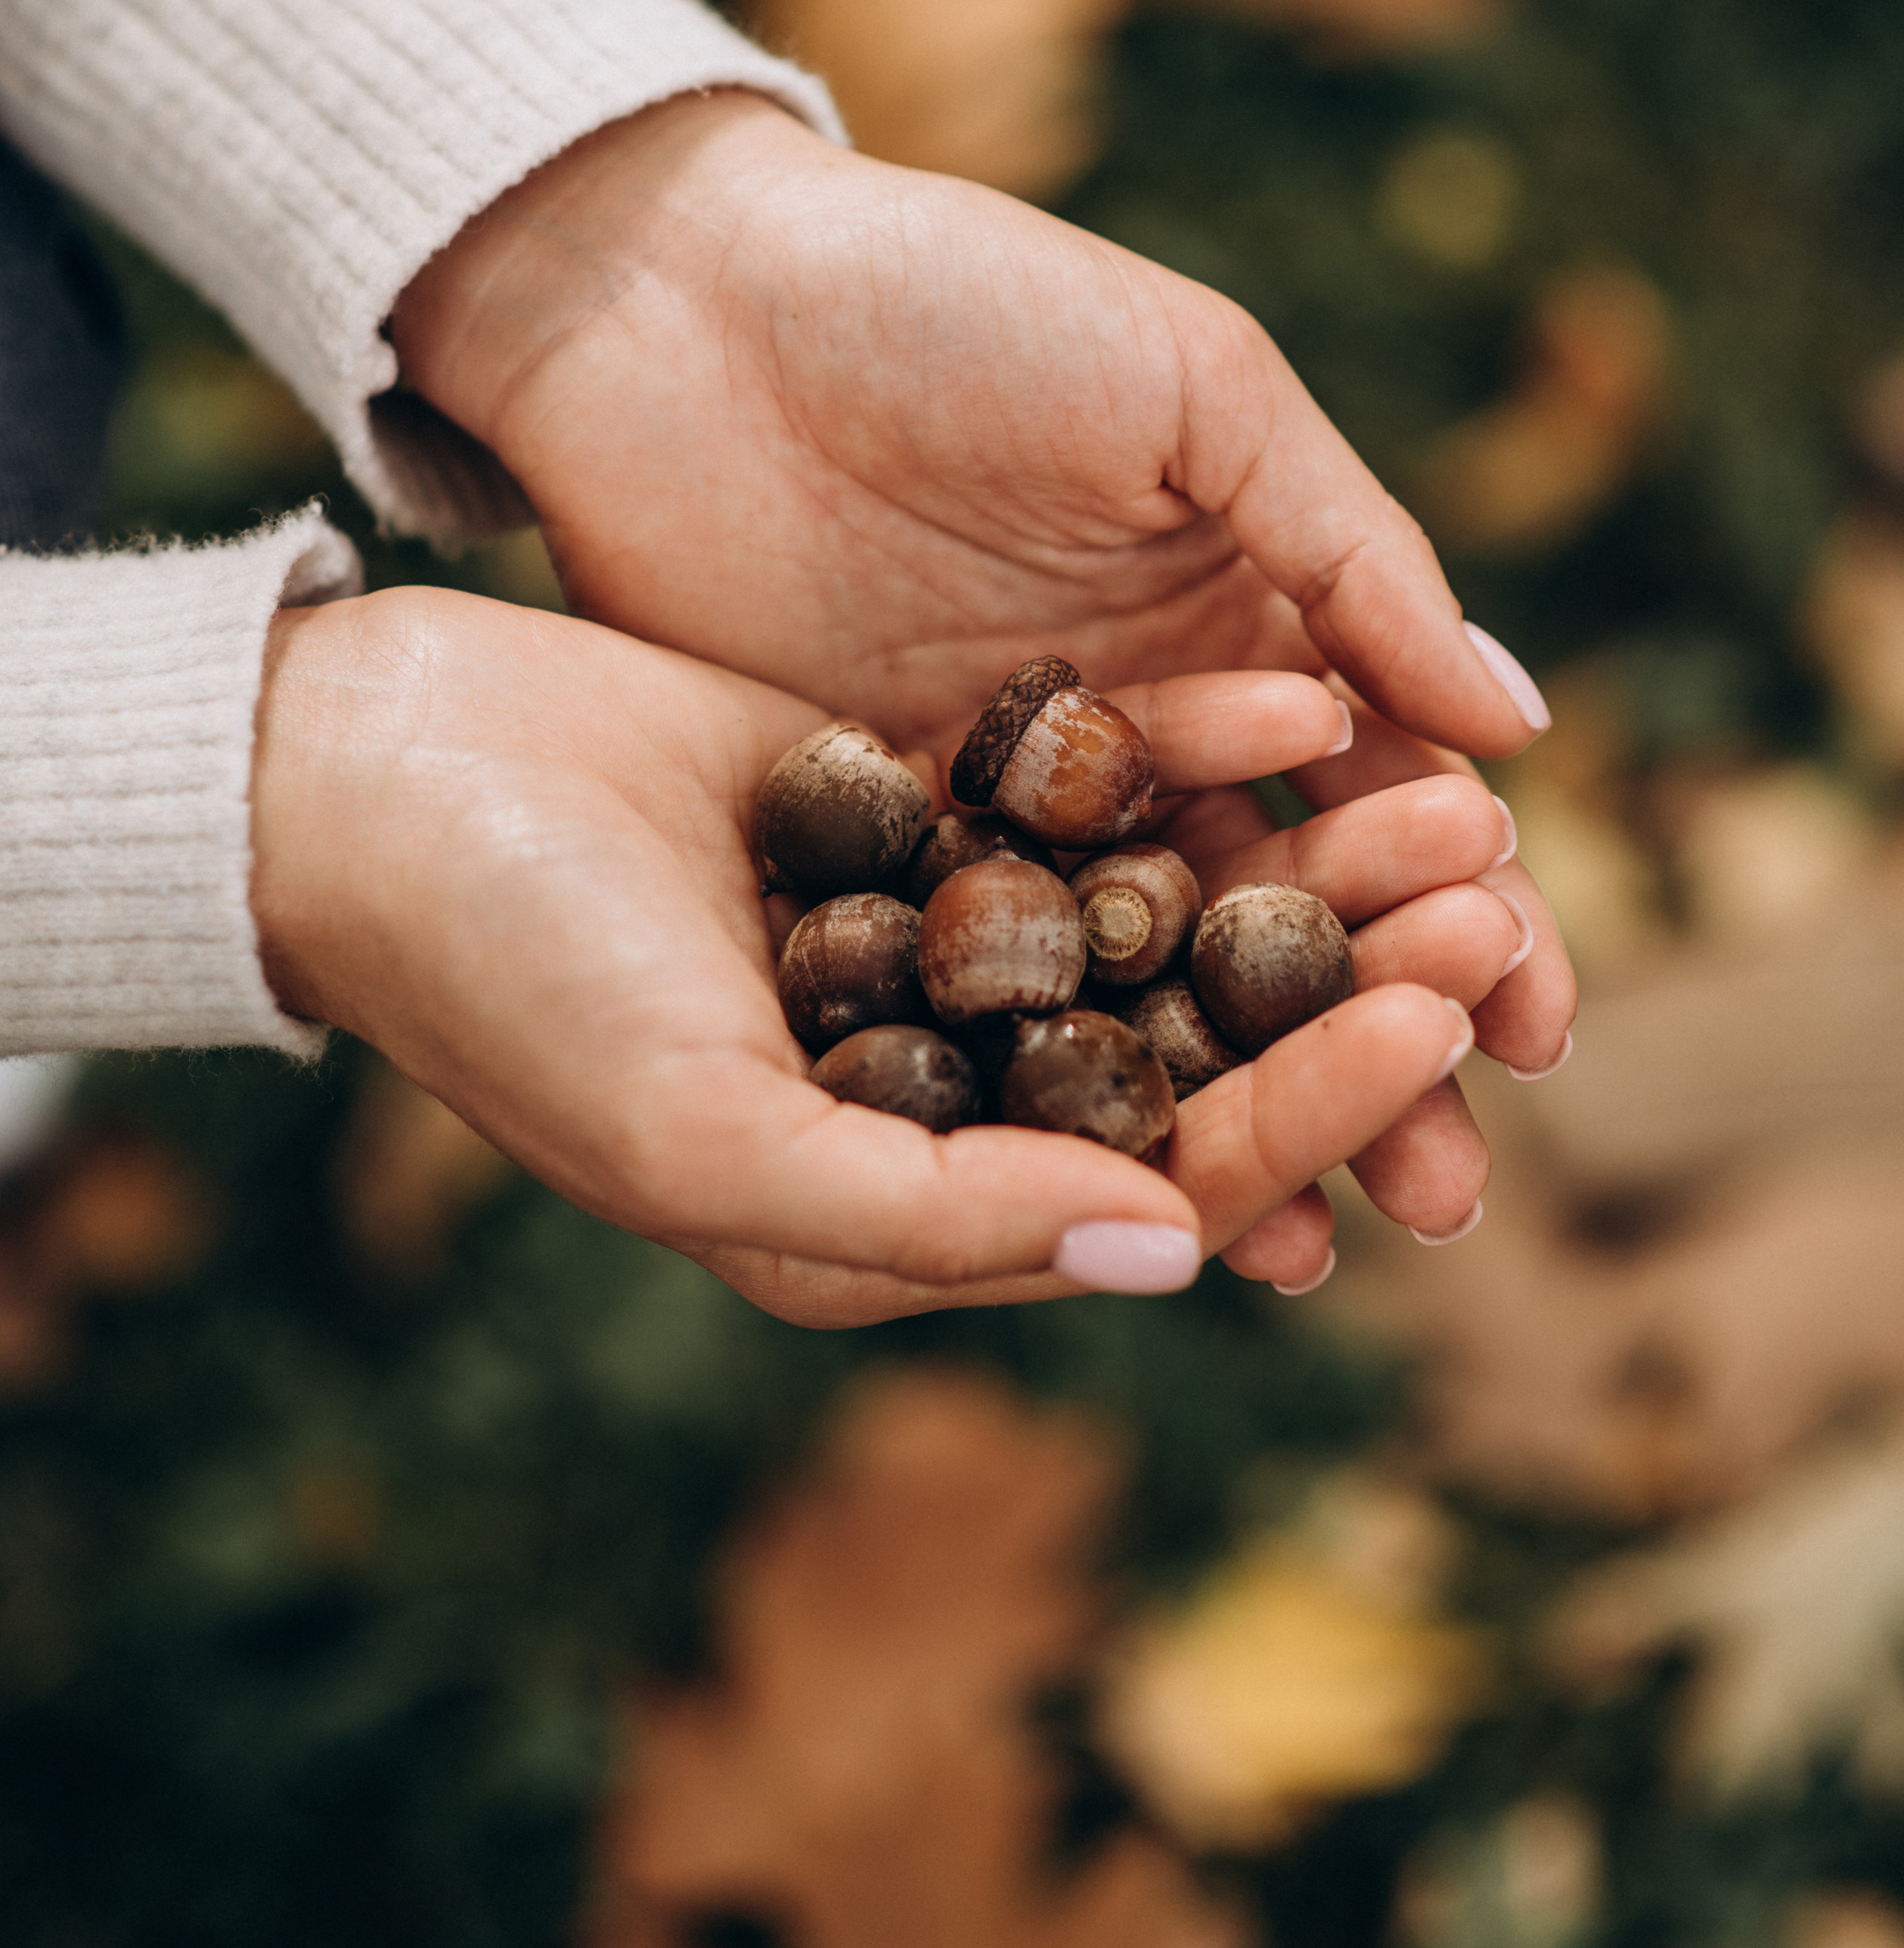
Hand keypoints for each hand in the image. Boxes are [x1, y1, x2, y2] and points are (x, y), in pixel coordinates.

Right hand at [248, 591, 1527, 1325]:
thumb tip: (1174, 1253)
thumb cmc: (507, 977)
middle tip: (1495, 897)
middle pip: (1194, 1045)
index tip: (1443, 1022)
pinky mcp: (911, 801)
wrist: (364, 773)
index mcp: (895, 1201)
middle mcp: (932, 1079)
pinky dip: (1187, 751)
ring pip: (1167, 911)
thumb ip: (935, 1213)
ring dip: (1305, 858)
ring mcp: (929, 934)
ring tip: (1454, 793)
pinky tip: (1306, 694)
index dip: (1308, 1109)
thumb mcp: (706, 1132)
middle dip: (1349, 979)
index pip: (1156, 1181)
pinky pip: (1087, 788)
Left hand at [391, 93, 1575, 1099]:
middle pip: (1290, 921)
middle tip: (1447, 1197)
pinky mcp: (887, 835)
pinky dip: (1067, 1083)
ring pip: (1157, 979)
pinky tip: (1122, 1187)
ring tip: (1318, 1242)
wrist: (681, 304)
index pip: (1395, 797)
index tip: (1538, 1036)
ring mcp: (1014, 794)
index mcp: (1249, 613)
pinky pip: (1001, 981)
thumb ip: (1348, 552)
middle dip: (1376, 1056)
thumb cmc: (958, 304)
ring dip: (1242, 1104)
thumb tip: (1519, 727)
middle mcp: (1149, 723)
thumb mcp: (1190, 387)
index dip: (1471, 918)